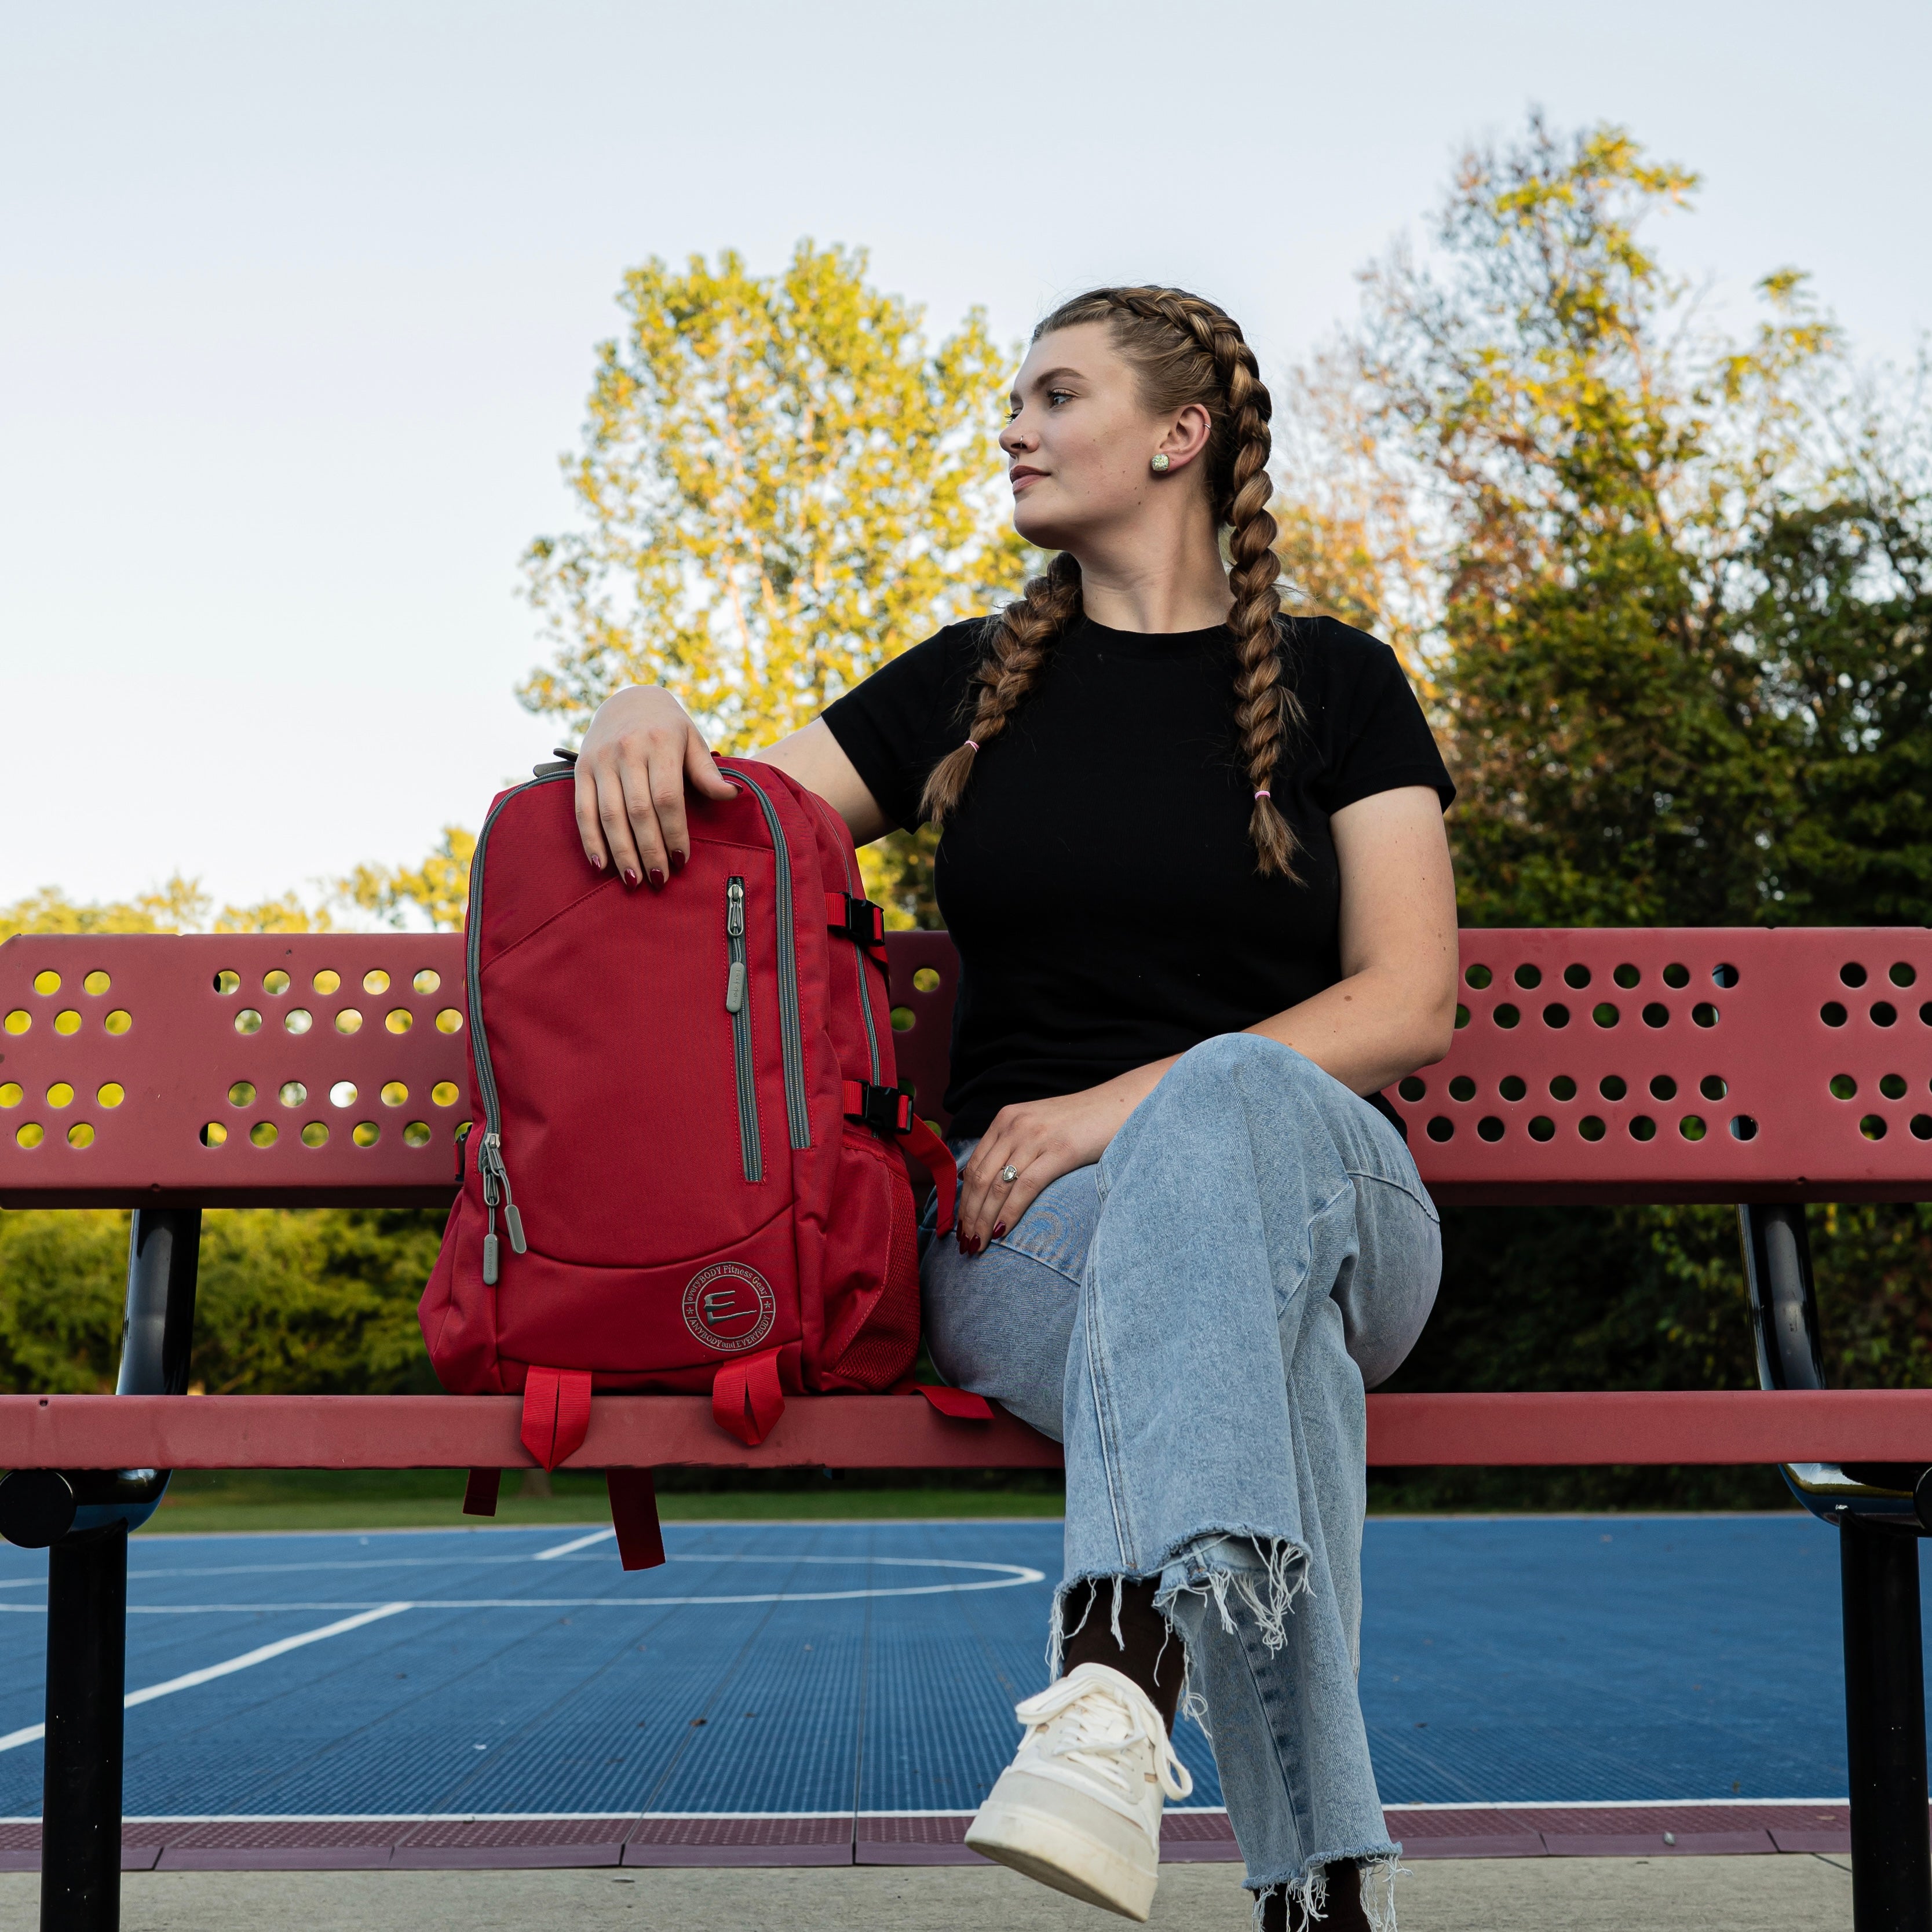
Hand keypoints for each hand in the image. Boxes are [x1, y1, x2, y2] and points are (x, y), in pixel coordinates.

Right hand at [574, 686, 739, 887]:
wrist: (628, 699)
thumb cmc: (669, 728)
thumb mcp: (692, 740)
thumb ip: (707, 772)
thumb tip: (733, 795)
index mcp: (660, 743)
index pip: (667, 797)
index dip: (673, 832)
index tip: (682, 860)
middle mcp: (627, 750)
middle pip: (638, 811)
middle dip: (649, 849)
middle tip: (660, 879)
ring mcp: (601, 760)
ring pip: (609, 814)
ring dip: (621, 852)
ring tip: (634, 881)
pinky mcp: (582, 768)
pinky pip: (582, 809)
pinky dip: (590, 839)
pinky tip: (600, 864)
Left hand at [955, 1067, 1166, 1255]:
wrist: (1120, 1105)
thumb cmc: (1081, 1123)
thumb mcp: (1038, 1126)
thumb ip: (1013, 1146)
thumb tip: (990, 1181)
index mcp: (1006, 1119)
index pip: (973, 1165)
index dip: (962, 1199)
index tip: (960, 1225)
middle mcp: (1015, 1125)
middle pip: (979, 1178)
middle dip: (969, 1215)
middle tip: (966, 1243)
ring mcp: (1036, 1137)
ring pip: (997, 1186)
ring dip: (984, 1220)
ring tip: (979, 1244)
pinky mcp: (1059, 1151)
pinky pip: (1025, 1187)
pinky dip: (1010, 1212)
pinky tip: (1002, 1231)